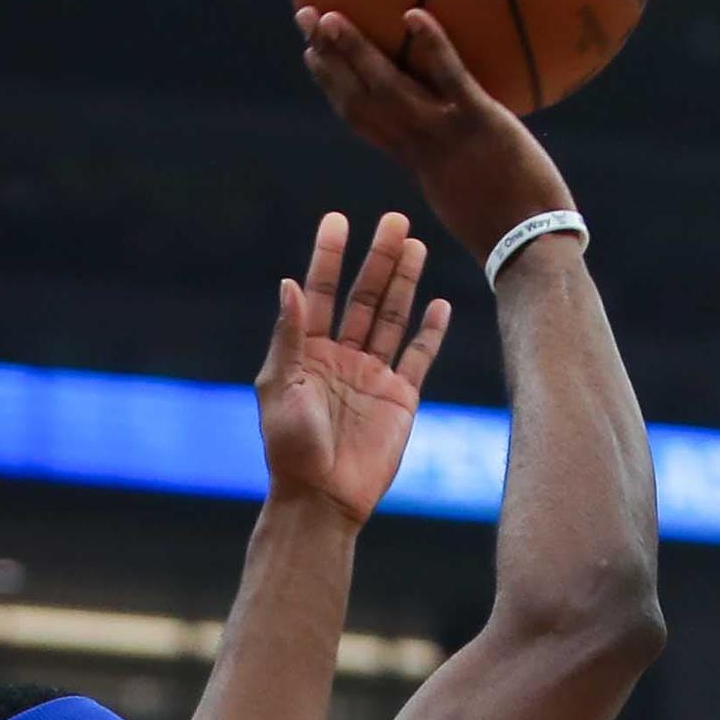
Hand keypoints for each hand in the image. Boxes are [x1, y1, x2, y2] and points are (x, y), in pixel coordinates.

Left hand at [258, 209, 452, 522]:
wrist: (322, 499)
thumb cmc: (290, 448)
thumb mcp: (281, 386)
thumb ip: (290, 335)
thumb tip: (289, 283)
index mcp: (307, 350)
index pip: (320, 291)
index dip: (328, 256)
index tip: (339, 220)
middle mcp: (341, 356)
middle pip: (364, 297)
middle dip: (378, 259)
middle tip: (394, 221)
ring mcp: (372, 375)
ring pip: (392, 319)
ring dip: (404, 283)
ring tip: (415, 246)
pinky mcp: (400, 399)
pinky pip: (418, 357)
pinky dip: (430, 331)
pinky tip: (439, 302)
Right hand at [296, 8, 572, 261]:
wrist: (532, 248)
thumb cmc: (509, 227)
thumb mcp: (464, 195)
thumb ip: (452, 164)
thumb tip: (456, 145)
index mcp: (414, 161)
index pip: (361, 118)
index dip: (332, 85)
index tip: (311, 54)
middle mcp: (420, 144)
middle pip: (361, 96)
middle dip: (329, 57)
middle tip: (306, 17)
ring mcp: (446, 132)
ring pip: (390, 87)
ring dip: (358, 51)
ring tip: (331, 16)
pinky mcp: (481, 121)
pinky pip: (451, 78)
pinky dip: (432, 46)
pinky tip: (413, 13)